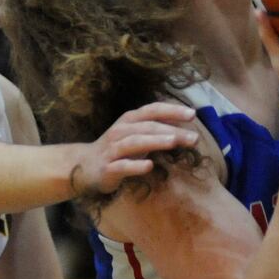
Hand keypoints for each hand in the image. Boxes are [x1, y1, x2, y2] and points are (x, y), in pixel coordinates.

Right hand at [73, 102, 199, 196]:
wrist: (84, 166)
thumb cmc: (118, 149)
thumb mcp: (137, 135)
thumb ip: (158, 129)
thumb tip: (186, 127)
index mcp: (130, 120)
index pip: (152, 110)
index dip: (172, 111)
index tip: (193, 114)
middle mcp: (120, 131)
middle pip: (147, 127)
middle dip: (171, 131)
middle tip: (194, 138)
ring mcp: (112, 149)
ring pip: (134, 142)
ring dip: (155, 141)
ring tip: (173, 142)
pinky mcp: (107, 168)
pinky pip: (121, 166)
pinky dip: (135, 165)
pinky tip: (149, 166)